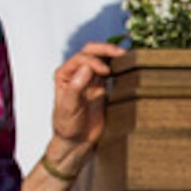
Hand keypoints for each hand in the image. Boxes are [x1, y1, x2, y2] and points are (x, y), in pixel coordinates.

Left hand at [47, 41, 123, 165]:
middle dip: (105, 49)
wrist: (77, 141)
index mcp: (65, 75)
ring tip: (126, 57)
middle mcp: (76, 73)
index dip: (94, 61)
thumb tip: (87, 68)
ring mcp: (89, 79)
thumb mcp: (69, 108)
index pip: (81, 58)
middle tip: (121, 53)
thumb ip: (76, 87)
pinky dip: (117, 66)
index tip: (105, 72)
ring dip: (112, 55)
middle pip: (91, 51)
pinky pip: (109, 70)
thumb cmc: (68, 126)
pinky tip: (125, 67)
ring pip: (101, 58)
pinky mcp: (100, 87)